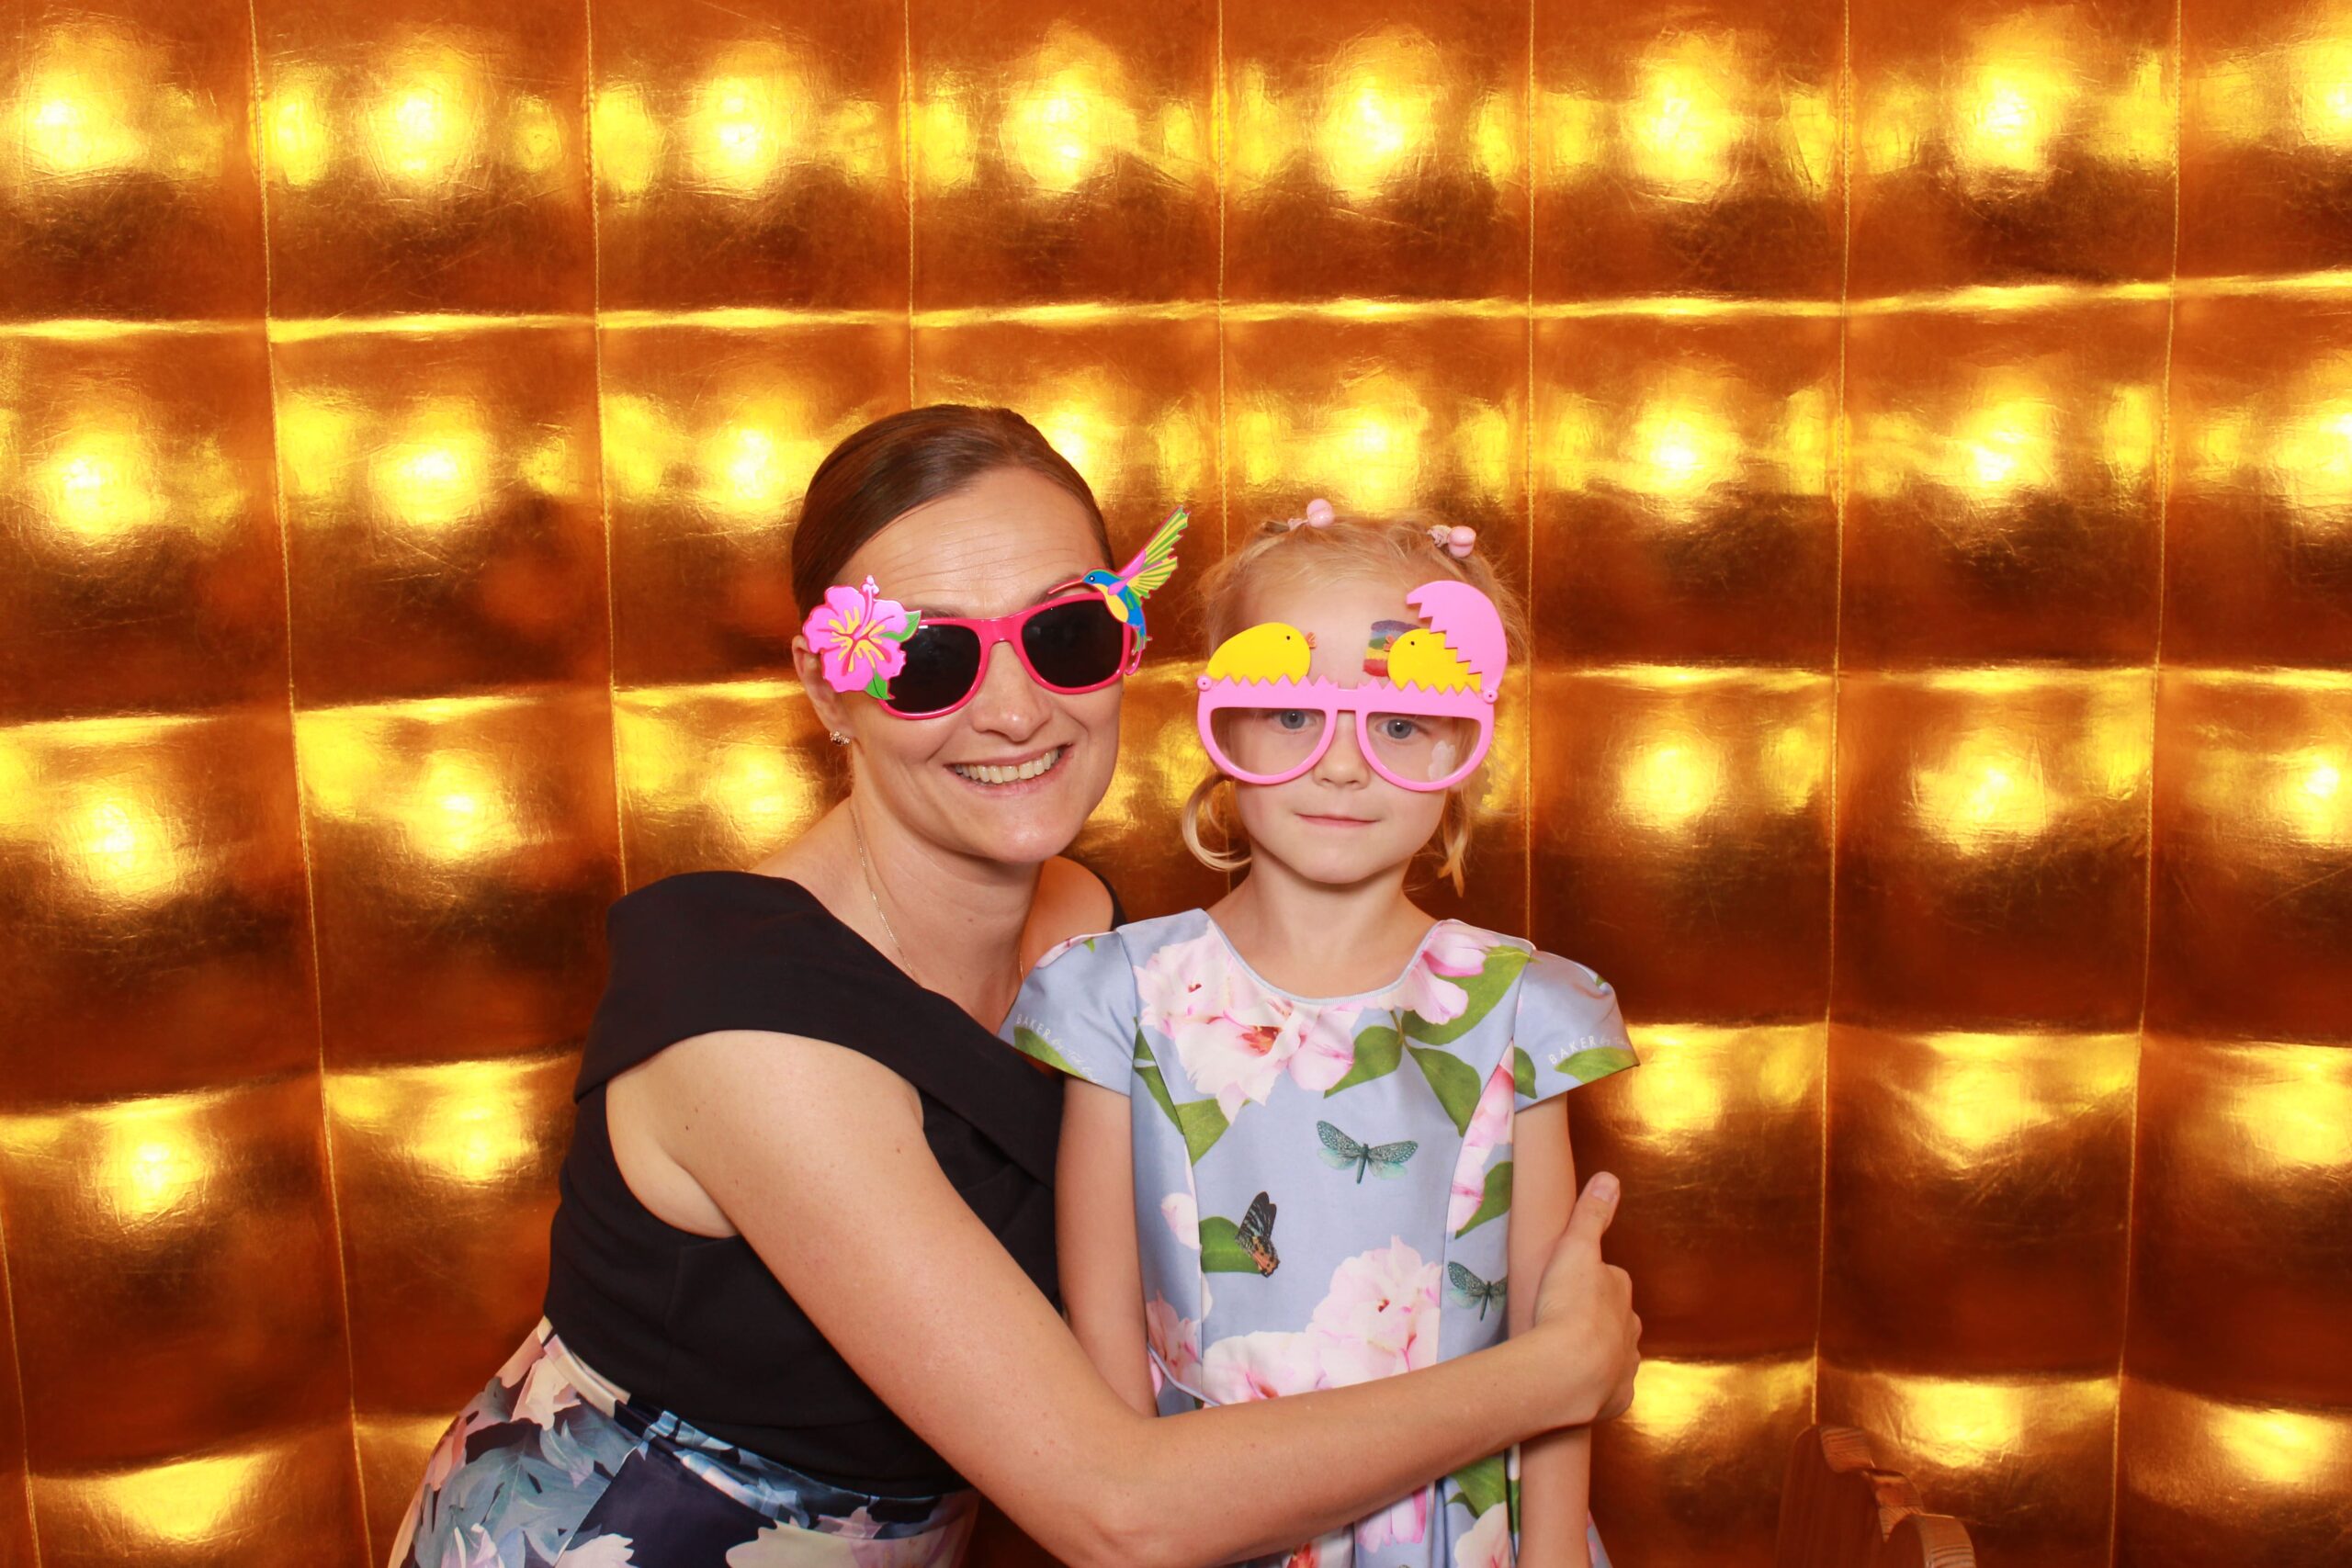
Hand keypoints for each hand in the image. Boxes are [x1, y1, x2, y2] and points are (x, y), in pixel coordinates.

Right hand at [1530, 1172, 1640, 1424]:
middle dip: (1599, 1318)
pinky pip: (1609, 1388)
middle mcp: (1630, 1328)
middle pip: (1617, 1318)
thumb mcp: (1575, 1248)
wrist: (1567, 1370)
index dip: (1592, 1281)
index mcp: (1620, 1291)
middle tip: (1566, 1320)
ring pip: (1616, 1353)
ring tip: (1569, 1354)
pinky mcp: (1616, 1397)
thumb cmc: (1568, 1305)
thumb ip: (1591, 1214)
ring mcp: (1625, 1365)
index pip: (1611, 1279)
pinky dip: (1598, 1386)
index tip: (1570, 1285)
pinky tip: (1577, 1386)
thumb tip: (1610, 1178)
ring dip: (1599, 1352)